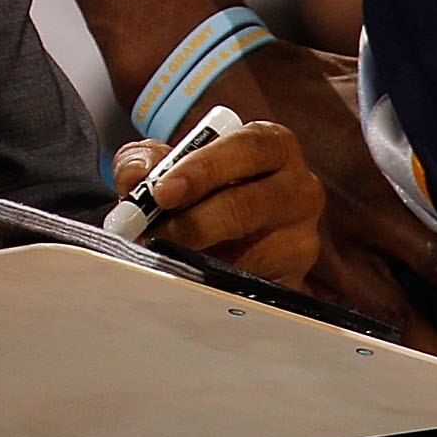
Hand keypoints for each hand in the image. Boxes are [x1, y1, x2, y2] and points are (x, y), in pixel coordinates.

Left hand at [113, 119, 322, 286]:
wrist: (226, 238)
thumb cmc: (205, 189)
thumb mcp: (173, 163)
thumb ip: (148, 160)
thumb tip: (135, 178)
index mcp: (274, 147)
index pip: (246, 148)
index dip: (203, 168)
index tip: (163, 191)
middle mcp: (299, 190)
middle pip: (249, 205)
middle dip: (194, 221)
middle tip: (152, 233)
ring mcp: (301, 241)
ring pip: (251, 253)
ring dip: (200, 258)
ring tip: (163, 258)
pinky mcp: (295, 283)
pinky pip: (254, 290)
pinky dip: (216, 287)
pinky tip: (190, 282)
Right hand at [215, 42, 436, 358]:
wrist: (220, 80)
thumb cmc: (304, 79)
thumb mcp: (365, 89)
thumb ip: (410, 116)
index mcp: (379, 191)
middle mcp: (351, 230)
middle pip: (412, 307)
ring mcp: (312, 247)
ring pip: (366, 319)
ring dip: (405, 355)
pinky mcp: (280, 252)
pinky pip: (319, 306)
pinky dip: (346, 337)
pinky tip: (365, 372)